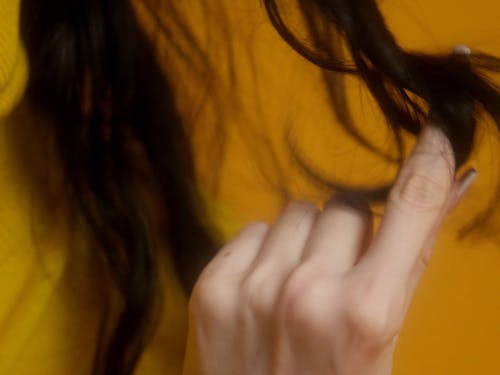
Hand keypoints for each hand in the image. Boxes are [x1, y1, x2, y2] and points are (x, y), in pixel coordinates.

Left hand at [183, 125, 475, 374]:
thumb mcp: (383, 339)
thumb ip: (407, 265)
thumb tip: (443, 194)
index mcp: (364, 313)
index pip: (409, 209)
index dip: (428, 162)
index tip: (435, 132)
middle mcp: (305, 292)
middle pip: (343, 206)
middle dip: (350, 234)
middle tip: (343, 276)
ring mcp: (252, 288)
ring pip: (296, 213)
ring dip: (306, 242)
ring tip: (301, 288)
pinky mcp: (213, 288)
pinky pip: (252, 230)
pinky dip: (265, 253)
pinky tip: (265, 292)